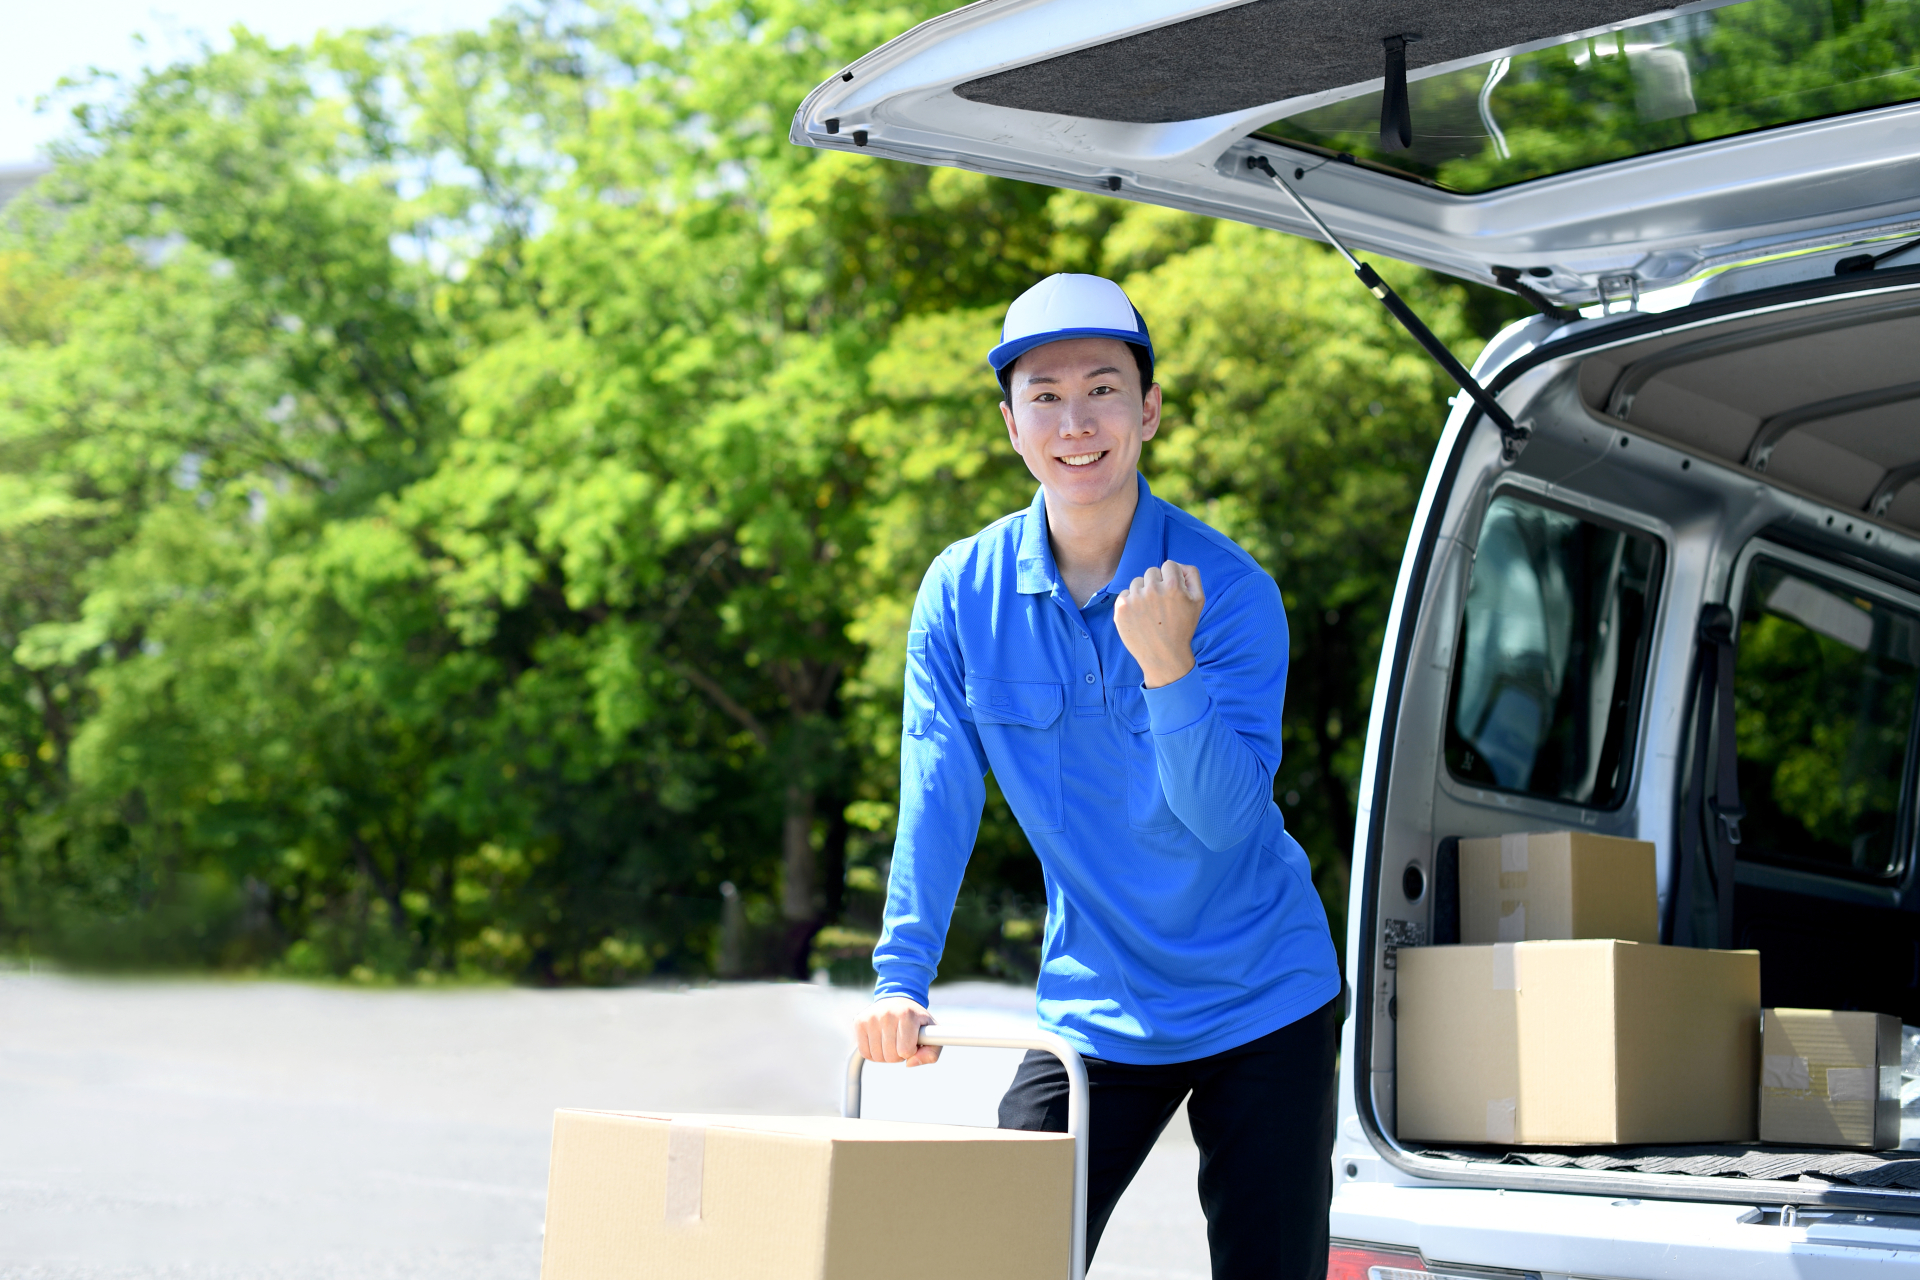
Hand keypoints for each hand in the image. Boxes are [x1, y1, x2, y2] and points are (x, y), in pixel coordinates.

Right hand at [854, 996, 939, 1066]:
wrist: (898, 999)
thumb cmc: (916, 1020)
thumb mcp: (933, 1033)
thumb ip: (931, 1053)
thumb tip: (909, 1063)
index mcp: (907, 1014)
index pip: (906, 1051)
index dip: (911, 1051)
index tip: (913, 1041)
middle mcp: (887, 1013)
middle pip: (891, 1056)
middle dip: (899, 1055)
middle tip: (902, 1041)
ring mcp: (871, 1017)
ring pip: (877, 1057)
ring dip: (886, 1055)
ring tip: (892, 1040)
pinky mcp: (859, 1022)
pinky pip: (865, 1053)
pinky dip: (874, 1053)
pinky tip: (880, 1041)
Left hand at [1114, 560, 1203, 688]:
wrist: (1164, 656)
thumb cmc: (1183, 628)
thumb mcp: (1198, 601)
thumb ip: (1192, 576)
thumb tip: (1179, 564)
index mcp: (1173, 586)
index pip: (1169, 565)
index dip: (1172, 578)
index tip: (1172, 592)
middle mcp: (1152, 589)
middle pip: (1151, 572)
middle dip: (1157, 584)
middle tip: (1161, 605)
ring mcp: (1135, 599)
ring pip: (1137, 582)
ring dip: (1143, 592)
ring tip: (1151, 612)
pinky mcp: (1121, 609)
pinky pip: (1125, 594)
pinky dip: (1131, 603)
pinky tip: (1140, 617)